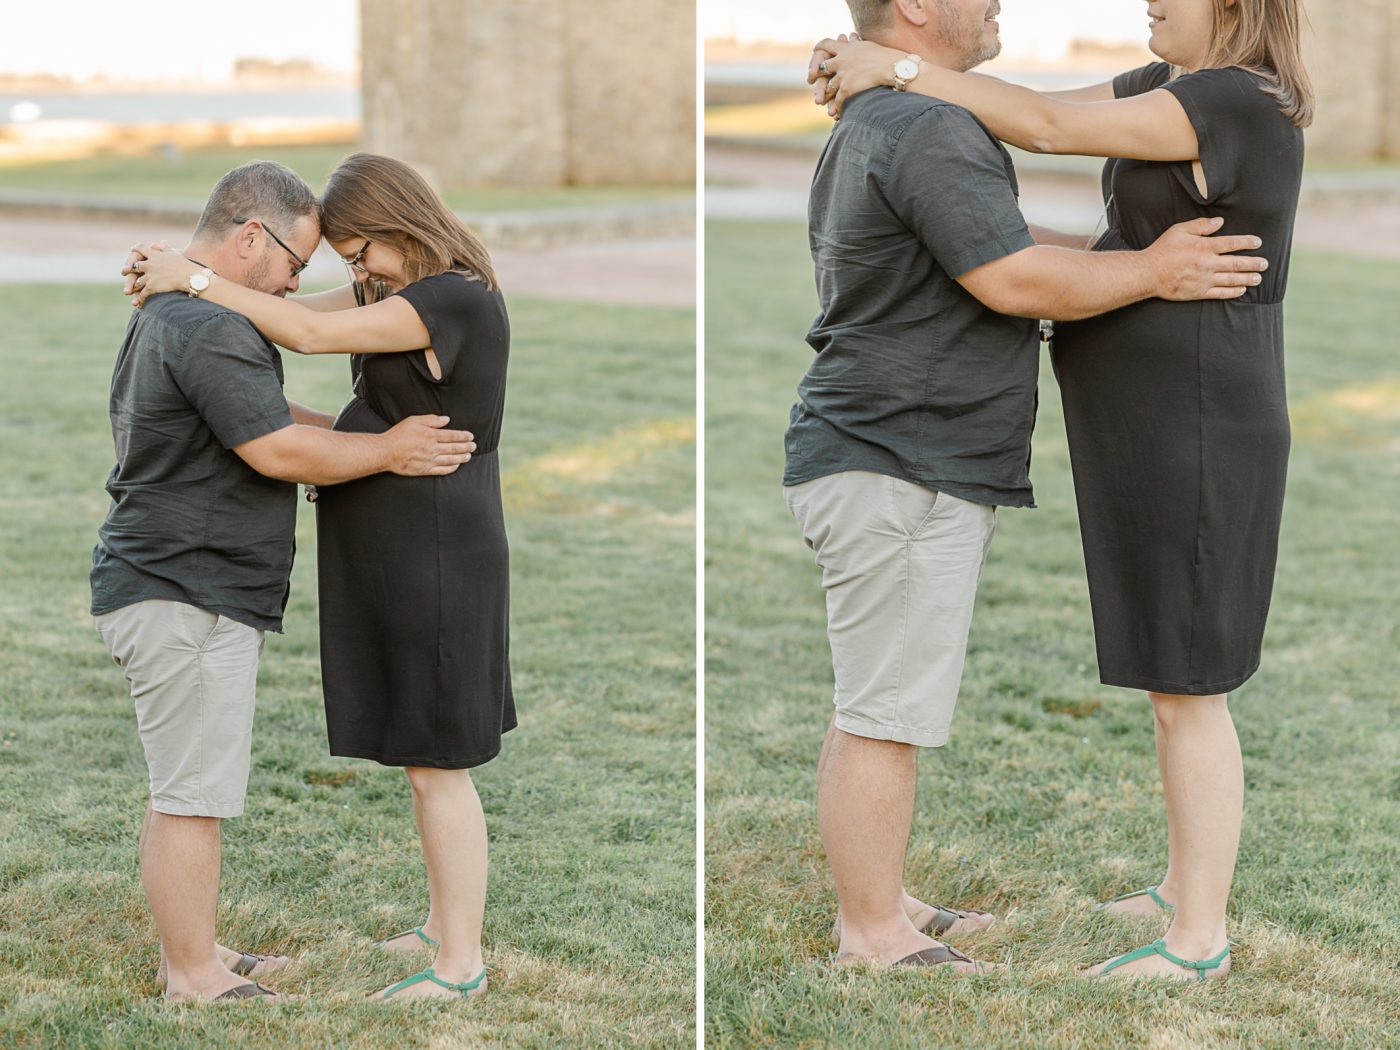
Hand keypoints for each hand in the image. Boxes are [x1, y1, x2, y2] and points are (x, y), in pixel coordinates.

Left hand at [123, 243, 198, 306]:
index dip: (135, 249)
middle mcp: (149, 264)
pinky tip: (140, 303)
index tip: (132, 250)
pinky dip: (140, 298)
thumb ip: (166, 248)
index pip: (141, 248)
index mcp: (155, 255)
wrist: (190, 277)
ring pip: (137, 281)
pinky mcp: (151, 287)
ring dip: (133, 287)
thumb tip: (162, 242)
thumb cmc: (186, 266)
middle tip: (124, 271)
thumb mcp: (175, 254)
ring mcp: (149, 276)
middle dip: (128, 269)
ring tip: (131, 291)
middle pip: (134, 266)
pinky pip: (143, 293)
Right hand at [383, 415, 476, 475]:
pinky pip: (442, 470)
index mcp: (430, 435)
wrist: (386, 452)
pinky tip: (457, 465)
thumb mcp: (413, 421)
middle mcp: (432, 448)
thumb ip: (431, 420)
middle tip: (474, 446)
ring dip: (462, 457)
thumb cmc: (398, 434)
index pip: (452, 436)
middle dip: (467, 447)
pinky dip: (452, 468)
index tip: (470, 436)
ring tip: (469, 455)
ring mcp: (429, 460)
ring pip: (451, 460)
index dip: (464, 436)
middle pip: (454, 448)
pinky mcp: (425, 470)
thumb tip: (446, 420)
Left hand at [808, 36, 902, 117]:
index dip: (818, 49)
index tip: (814, 52)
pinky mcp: (847, 88)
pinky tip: (837, 113)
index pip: (825, 45)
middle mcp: (841, 60)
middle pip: (822, 68)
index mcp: (846, 48)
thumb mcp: (867, 45)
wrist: (893, 67)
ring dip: (826, 96)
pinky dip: (837, 107)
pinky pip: (838, 100)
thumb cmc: (885, 56)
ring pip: (829, 87)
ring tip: (825, 103)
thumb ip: (855, 44)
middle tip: (812, 81)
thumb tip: (851, 37)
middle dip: (816, 76)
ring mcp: (843, 75)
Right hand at [1146, 217, 1267, 300]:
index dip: (1248, 242)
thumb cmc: (1162, 250)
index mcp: (1204, 246)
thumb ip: (1200, 225)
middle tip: (1265, 264)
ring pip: (1232, 279)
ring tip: (1258, 278)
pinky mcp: (1198, 292)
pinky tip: (1241, 290)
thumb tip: (1219, 222)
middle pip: (1237, 263)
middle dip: (1253, 263)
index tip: (1258, 243)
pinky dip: (1233, 292)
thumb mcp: (1179, 230)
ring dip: (1247, 278)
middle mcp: (1207, 263)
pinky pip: (1220, 293)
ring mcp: (1204, 279)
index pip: (1233, 243)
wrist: (1148, 274)